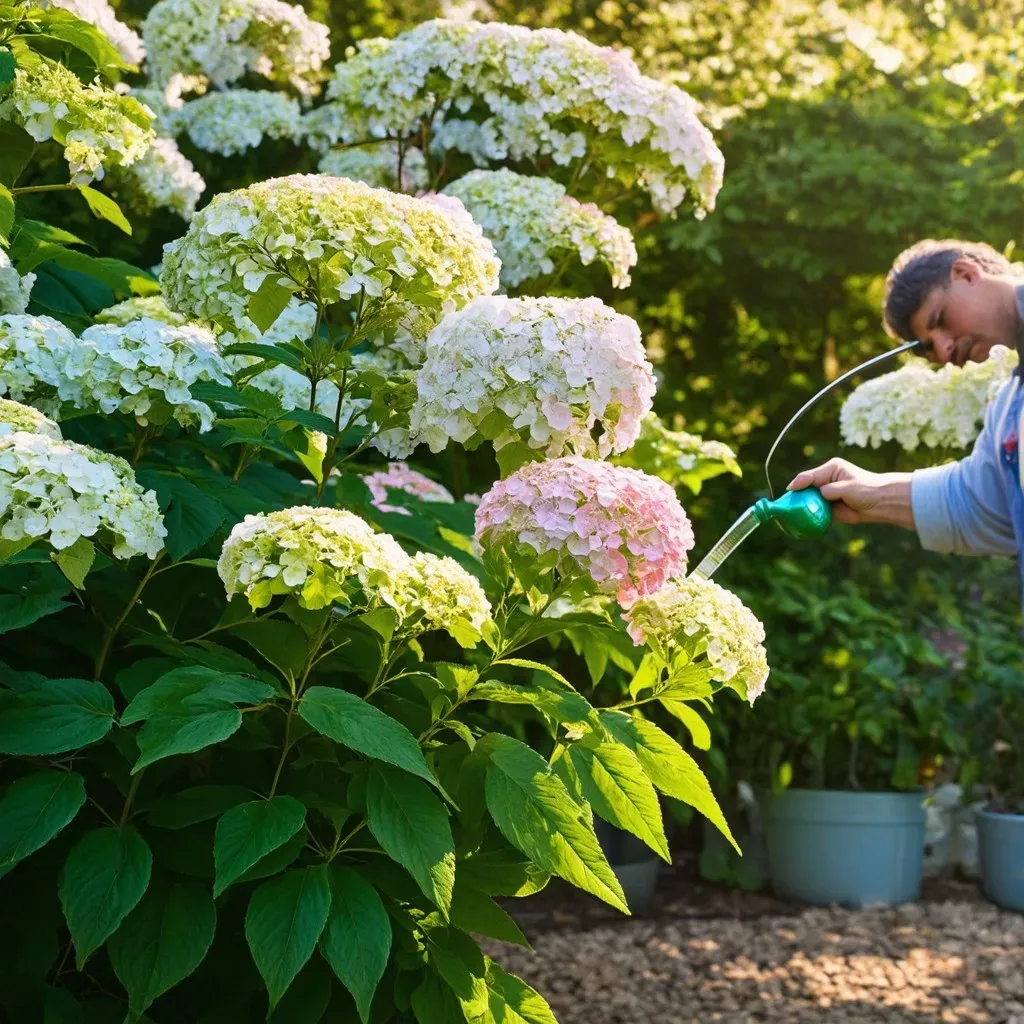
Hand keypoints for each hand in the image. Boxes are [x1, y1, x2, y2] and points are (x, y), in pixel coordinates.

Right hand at [788, 459, 914, 528]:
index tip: (789, 491)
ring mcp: (826, 495)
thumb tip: (815, 496)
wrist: (882, 503)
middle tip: (786, 505)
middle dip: (796, 497)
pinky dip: (810, 516)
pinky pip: (815, 512)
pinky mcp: (829, 508)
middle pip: (806, 489)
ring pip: (809, 501)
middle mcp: (825, 481)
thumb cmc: (868, 489)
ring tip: (791, 514)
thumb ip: (830, 490)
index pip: (809, 476)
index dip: (798, 483)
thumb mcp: (847, 487)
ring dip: (802, 508)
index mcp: (830, 469)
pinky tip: (802, 521)